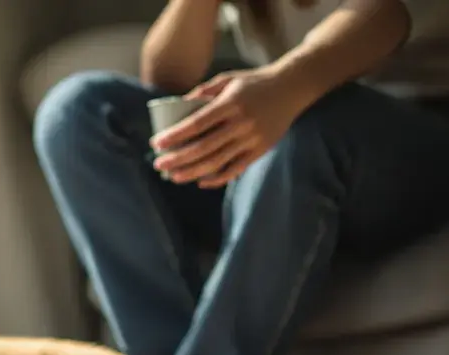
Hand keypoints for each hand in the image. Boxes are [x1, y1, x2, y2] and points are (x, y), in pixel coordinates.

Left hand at [151, 67, 309, 187]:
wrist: (292, 87)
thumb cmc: (254, 82)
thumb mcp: (227, 80)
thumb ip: (202, 93)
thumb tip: (177, 107)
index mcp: (230, 103)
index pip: (197, 123)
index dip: (175, 135)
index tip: (156, 143)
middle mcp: (241, 123)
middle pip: (203, 147)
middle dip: (178, 159)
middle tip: (158, 164)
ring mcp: (252, 139)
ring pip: (217, 162)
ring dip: (192, 172)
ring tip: (173, 176)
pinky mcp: (260, 150)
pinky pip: (235, 169)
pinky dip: (217, 178)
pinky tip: (200, 181)